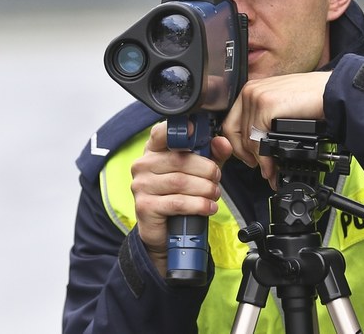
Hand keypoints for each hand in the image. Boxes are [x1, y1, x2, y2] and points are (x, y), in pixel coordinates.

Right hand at [130, 119, 232, 276]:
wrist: (166, 232)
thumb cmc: (181, 195)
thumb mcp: (199, 171)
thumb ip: (212, 155)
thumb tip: (222, 142)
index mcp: (153, 150)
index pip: (161, 133)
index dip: (178, 130)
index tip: (195, 130)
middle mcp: (143, 165)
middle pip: (179, 159)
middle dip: (205, 169)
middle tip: (216, 179)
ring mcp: (141, 186)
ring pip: (180, 182)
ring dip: (204, 189)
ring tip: (214, 194)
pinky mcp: (145, 206)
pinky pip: (177, 202)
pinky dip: (198, 205)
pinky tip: (208, 207)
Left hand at [222, 71, 330, 185]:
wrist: (334, 92)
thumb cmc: (314, 99)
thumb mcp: (281, 107)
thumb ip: (265, 121)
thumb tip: (256, 146)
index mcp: (252, 90)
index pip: (232, 122)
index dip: (238, 145)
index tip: (249, 158)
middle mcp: (251, 91)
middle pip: (232, 132)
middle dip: (244, 155)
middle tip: (260, 167)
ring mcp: (257, 96)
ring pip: (246, 138)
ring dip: (258, 160)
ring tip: (270, 171)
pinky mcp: (266, 105)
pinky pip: (257, 139)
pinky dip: (264, 157)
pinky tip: (272, 164)